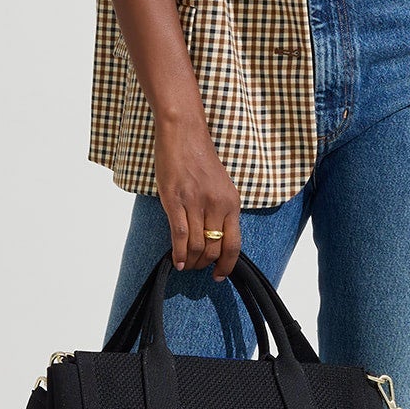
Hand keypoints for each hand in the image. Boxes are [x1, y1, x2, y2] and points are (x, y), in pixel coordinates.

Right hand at [152, 117, 242, 279]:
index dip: (227, 265)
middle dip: (205, 265)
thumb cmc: (199, 158)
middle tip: (196, 268)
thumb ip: (220, 210)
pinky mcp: (175, 200)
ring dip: (191, 261)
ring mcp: (196, 203)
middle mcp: (217, 205)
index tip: (219, 274)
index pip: (234, 244)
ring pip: (198, 246)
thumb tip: (214, 237)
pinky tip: (176, 261)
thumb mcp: (220, 186)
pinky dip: (179, 253)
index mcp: (232, 202)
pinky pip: (181, 235)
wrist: (183, 133)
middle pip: (214, 249)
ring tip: (186, 265)